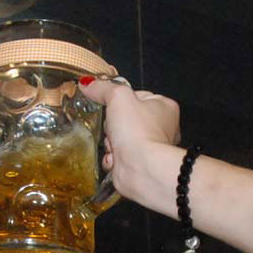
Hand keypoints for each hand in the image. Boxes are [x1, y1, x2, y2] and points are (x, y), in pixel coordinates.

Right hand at [79, 77, 180, 192]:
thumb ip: (102, 88)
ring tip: (116, 146)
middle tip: (115, 128)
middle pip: (125, 119)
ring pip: (119, 138)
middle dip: (113, 126)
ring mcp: (151, 147)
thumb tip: (88, 84)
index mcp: (165, 106)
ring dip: (111, 143)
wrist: (140, 169)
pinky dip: (113, 158)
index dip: (121, 101)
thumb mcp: (117, 97)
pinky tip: (116, 159)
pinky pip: (119, 157)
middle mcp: (162, 127)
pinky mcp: (140, 164)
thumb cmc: (138, 132)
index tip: (113, 105)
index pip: (137, 95)